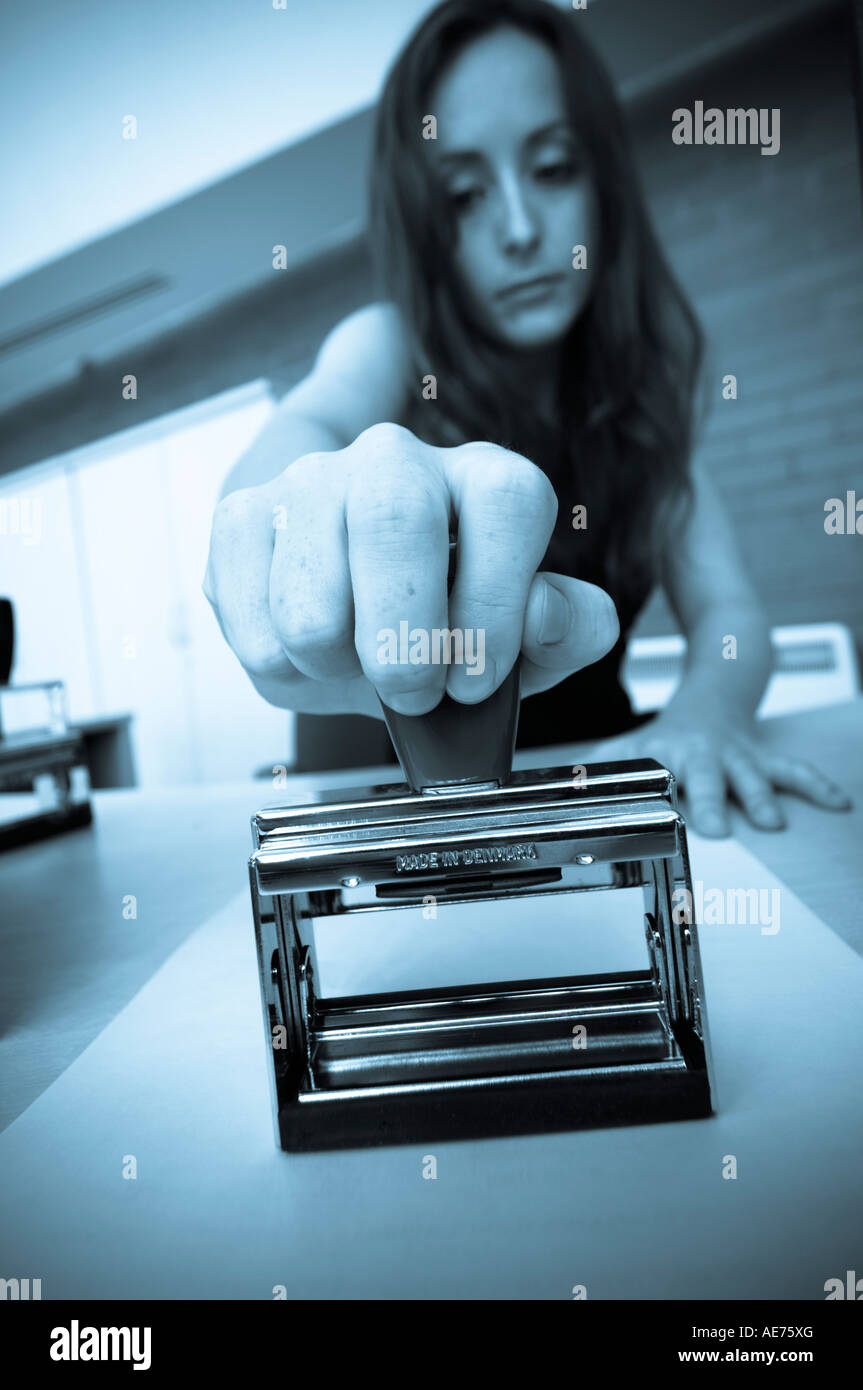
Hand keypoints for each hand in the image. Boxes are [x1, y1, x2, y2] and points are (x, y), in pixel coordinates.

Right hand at [203, 423, 618, 716]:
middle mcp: (395, 461)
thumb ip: (567, 630)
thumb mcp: (526, 642)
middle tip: (413, 694)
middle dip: (404, 641)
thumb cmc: (446, 623)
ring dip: (336, 666)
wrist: (351, 614)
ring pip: (311, 596)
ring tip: (356, 666)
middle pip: (395, 518)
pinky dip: (283, 667)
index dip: (494, 602)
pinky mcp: (242, 520)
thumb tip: (546, 612)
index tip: (476, 676)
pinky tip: (309, 654)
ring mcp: (310, 483)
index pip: (506, 500)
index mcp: (482, 479)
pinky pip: (253, 619)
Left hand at [588, 699, 851, 836]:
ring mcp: (738, 755)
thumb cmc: (671, 732)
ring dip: (761, 797)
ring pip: (752, 774)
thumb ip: (600, 769)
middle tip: (713, 829)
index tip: (644, 819)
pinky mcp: (766, 757)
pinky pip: (794, 769)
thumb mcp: (633, 745)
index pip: (654, 775)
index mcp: (665, 753)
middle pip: (705, 777)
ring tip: (772, 823)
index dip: (650, 796)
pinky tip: (839, 804)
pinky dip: (817, 786)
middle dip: (710, 801)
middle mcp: (703, 754)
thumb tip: (557, 789)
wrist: (717, 688)